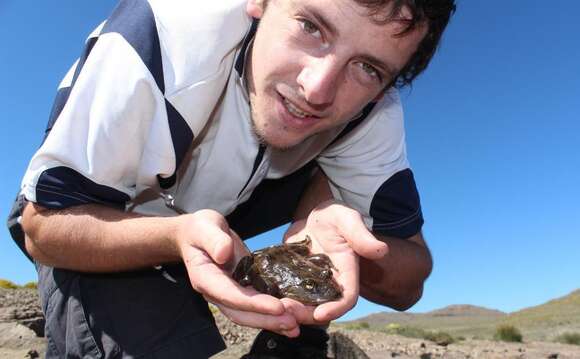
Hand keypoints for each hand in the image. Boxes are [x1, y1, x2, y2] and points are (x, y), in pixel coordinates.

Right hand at [175, 209, 299, 336]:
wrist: (197, 235)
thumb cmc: (200, 229)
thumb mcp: (205, 227)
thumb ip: (214, 239)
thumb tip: (224, 253)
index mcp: (206, 279)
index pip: (231, 295)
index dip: (254, 304)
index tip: (277, 307)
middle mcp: (217, 293)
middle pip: (242, 313)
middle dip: (268, 319)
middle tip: (294, 323)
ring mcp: (230, 294)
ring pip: (251, 315)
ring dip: (274, 321)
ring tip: (297, 325)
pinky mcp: (242, 289)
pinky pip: (258, 305)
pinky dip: (275, 313)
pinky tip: (294, 316)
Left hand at [282, 201, 387, 323]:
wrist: (313, 217)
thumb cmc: (335, 217)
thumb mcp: (347, 219)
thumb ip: (361, 234)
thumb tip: (381, 249)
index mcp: (347, 273)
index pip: (347, 298)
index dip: (335, 309)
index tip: (320, 315)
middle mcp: (330, 284)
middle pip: (320, 307)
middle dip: (304, 314)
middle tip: (286, 311)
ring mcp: (310, 285)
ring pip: (301, 305)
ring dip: (288, 310)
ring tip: (273, 308)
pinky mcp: (293, 281)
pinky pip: (285, 295)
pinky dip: (276, 300)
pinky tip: (263, 299)